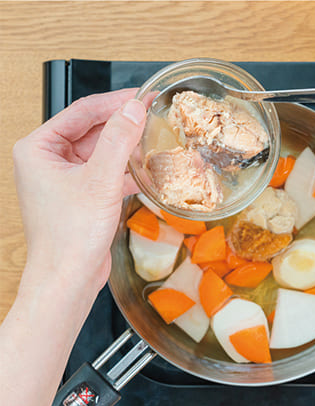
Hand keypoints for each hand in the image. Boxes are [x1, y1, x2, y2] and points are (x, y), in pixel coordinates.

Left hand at [13, 90, 145, 292]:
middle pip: (92, 131)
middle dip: (123, 125)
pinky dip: (124, 172)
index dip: (115, 102)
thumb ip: (118, 140)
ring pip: (101, 153)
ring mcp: (65, 180)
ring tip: (153, 140)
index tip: (142, 95)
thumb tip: (133, 109)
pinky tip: (145, 172)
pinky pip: (105, 174)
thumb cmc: (69, 236)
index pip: (81, 112)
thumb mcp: (99, 181)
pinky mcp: (82, 197)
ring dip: (126, 149)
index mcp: (39, 149)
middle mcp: (49, 161)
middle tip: (153, 114)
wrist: (68, 279)